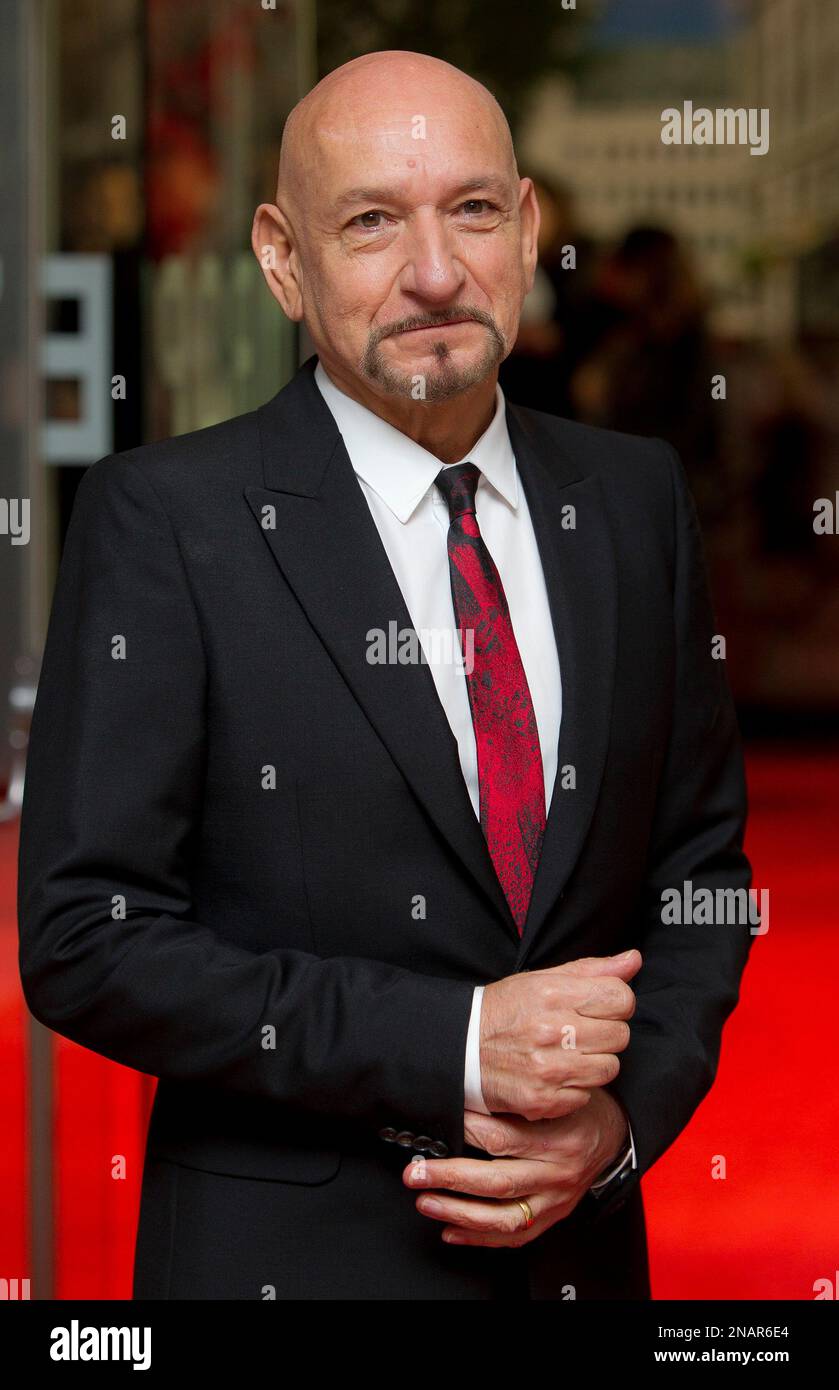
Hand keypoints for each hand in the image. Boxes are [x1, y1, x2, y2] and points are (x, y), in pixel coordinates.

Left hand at [403, 1089, 629, 1247]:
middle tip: (416, 1172)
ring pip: (501, 1217)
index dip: (466, 1132)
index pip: (502, 1139)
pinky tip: (451, 1230)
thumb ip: (517, 1100)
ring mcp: (554, 1200)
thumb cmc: (578, 1108)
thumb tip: (464, 1098)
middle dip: (449, 1178)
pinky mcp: (551, 1217)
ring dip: (457, 1212)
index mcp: (556, 1139)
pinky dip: (478, 1238)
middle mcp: (556, 1173)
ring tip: (426, 1201)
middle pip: (496, 1182)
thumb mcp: (554, 1095)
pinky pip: (513, 1237)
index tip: (439, 1125)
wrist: (613, 1133)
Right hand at [479, 950, 640, 1119]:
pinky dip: (575, 1087)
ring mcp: (549, 1069)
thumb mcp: (542, 979)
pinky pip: (587, 1095)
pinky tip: (554, 1074)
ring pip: (609, 1068)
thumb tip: (633, 960)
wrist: (460, 1049)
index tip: (599, 1007)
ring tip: (568, 1053)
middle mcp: (553, 1031)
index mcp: (554, 994)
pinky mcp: (545, 1100)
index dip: (615, 1002)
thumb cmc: (504, 1011)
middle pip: (620, 1035)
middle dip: (605, 1033)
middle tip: (579, 1031)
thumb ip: (591, 970)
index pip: (621, 998)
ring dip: (594, 1062)